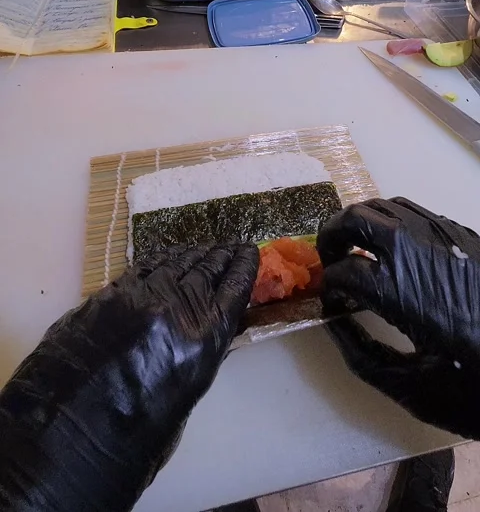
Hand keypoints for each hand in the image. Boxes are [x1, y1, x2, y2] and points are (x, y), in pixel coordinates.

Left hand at [0, 242, 258, 511]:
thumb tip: (205, 329)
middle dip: (219, 256)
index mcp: (201, 342)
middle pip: (203, 270)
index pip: (231, 290)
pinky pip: (142, 269)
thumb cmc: (135, 438)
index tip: (249, 250)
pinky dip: (159, 262)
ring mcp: (137, 298)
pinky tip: (166, 259)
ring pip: (173, 264)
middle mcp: (173, 310)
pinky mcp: (106, 295)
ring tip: (202, 248)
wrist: (67, 438)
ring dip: (191, 255)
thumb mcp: (186, 397)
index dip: (242, 266)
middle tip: (229, 245)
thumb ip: (198, 353)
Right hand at [317, 197, 479, 439]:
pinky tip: (394, 249)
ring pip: (385, 206)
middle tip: (331, 260)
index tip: (330, 304)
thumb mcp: (415, 389)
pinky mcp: (462, 234)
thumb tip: (335, 327)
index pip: (345, 272)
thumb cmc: (478, 388)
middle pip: (357, 218)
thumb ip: (364, 358)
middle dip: (333, 237)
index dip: (329, 288)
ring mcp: (443, 237)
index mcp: (403, 291)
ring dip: (361, 224)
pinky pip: (414, 212)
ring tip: (357, 250)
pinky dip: (391, 222)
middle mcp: (418, 251)